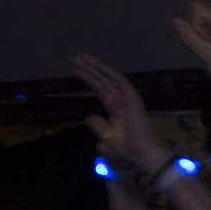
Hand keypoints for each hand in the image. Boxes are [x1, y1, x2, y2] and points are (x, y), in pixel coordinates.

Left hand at [69, 53, 166, 174]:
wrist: (137, 153)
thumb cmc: (124, 148)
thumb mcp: (105, 136)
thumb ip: (96, 125)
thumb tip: (89, 117)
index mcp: (116, 109)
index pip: (100, 89)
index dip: (88, 79)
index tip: (75, 70)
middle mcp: (121, 101)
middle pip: (101, 81)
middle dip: (87, 69)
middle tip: (73, 58)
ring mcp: (127, 98)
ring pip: (107, 78)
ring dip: (93, 66)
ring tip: (78, 56)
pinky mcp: (132, 98)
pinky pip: (118, 80)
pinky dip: (106, 71)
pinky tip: (94, 63)